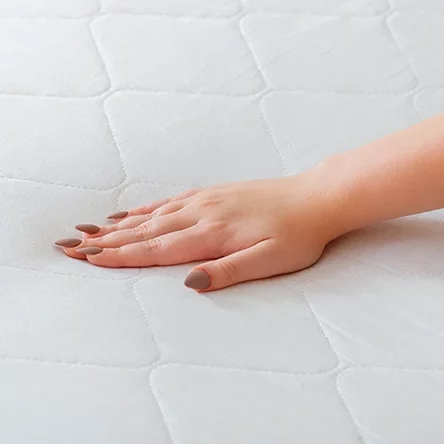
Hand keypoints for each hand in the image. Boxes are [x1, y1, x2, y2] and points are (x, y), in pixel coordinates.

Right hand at [55, 172, 340, 291]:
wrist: (316, 198)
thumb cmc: (298, 234)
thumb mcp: (271, 260)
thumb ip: (228, 271)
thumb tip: (189, 282)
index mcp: (213, 234)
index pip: (157, 249)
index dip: (120, 255)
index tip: (88, 257)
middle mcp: (202, 214)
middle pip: (145, 231)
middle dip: (107, 240)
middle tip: (72, 244)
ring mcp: (206, 200)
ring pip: (153, 215)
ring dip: (120, 224)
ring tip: (91, 229)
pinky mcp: (213, 193)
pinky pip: (171, 201)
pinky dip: (146, 208)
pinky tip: (133, 212)